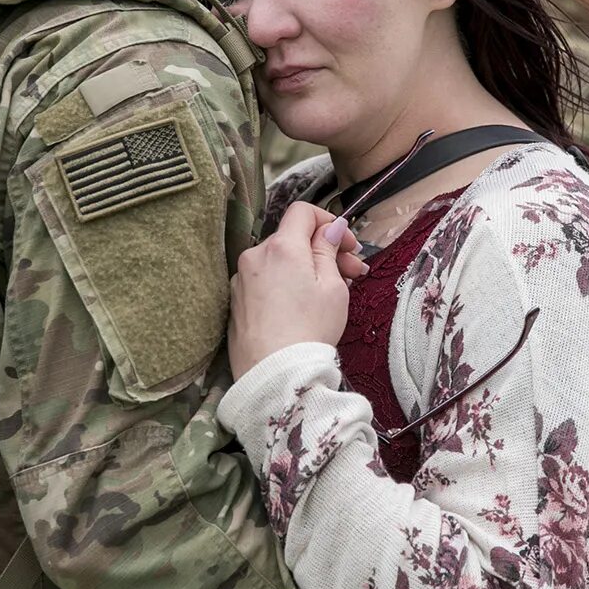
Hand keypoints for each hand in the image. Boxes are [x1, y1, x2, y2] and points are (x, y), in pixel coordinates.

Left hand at [228, 202, 367, 379]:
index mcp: (282, 247)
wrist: (275, 376)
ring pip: (279, 262)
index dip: (328, 221)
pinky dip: (285, 285)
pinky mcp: (236, 302)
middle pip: (293, 239)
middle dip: (323, 249)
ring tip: (330, 293)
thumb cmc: (310, 331)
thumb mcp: (332, 287)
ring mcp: (241, 280)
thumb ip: (328, 250)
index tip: (346, 243)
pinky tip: (302, 307)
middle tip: (353, 271)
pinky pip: (265, 282)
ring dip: (305, 269)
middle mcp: (255, 256)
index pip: (302, 212)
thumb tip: (329, 228)